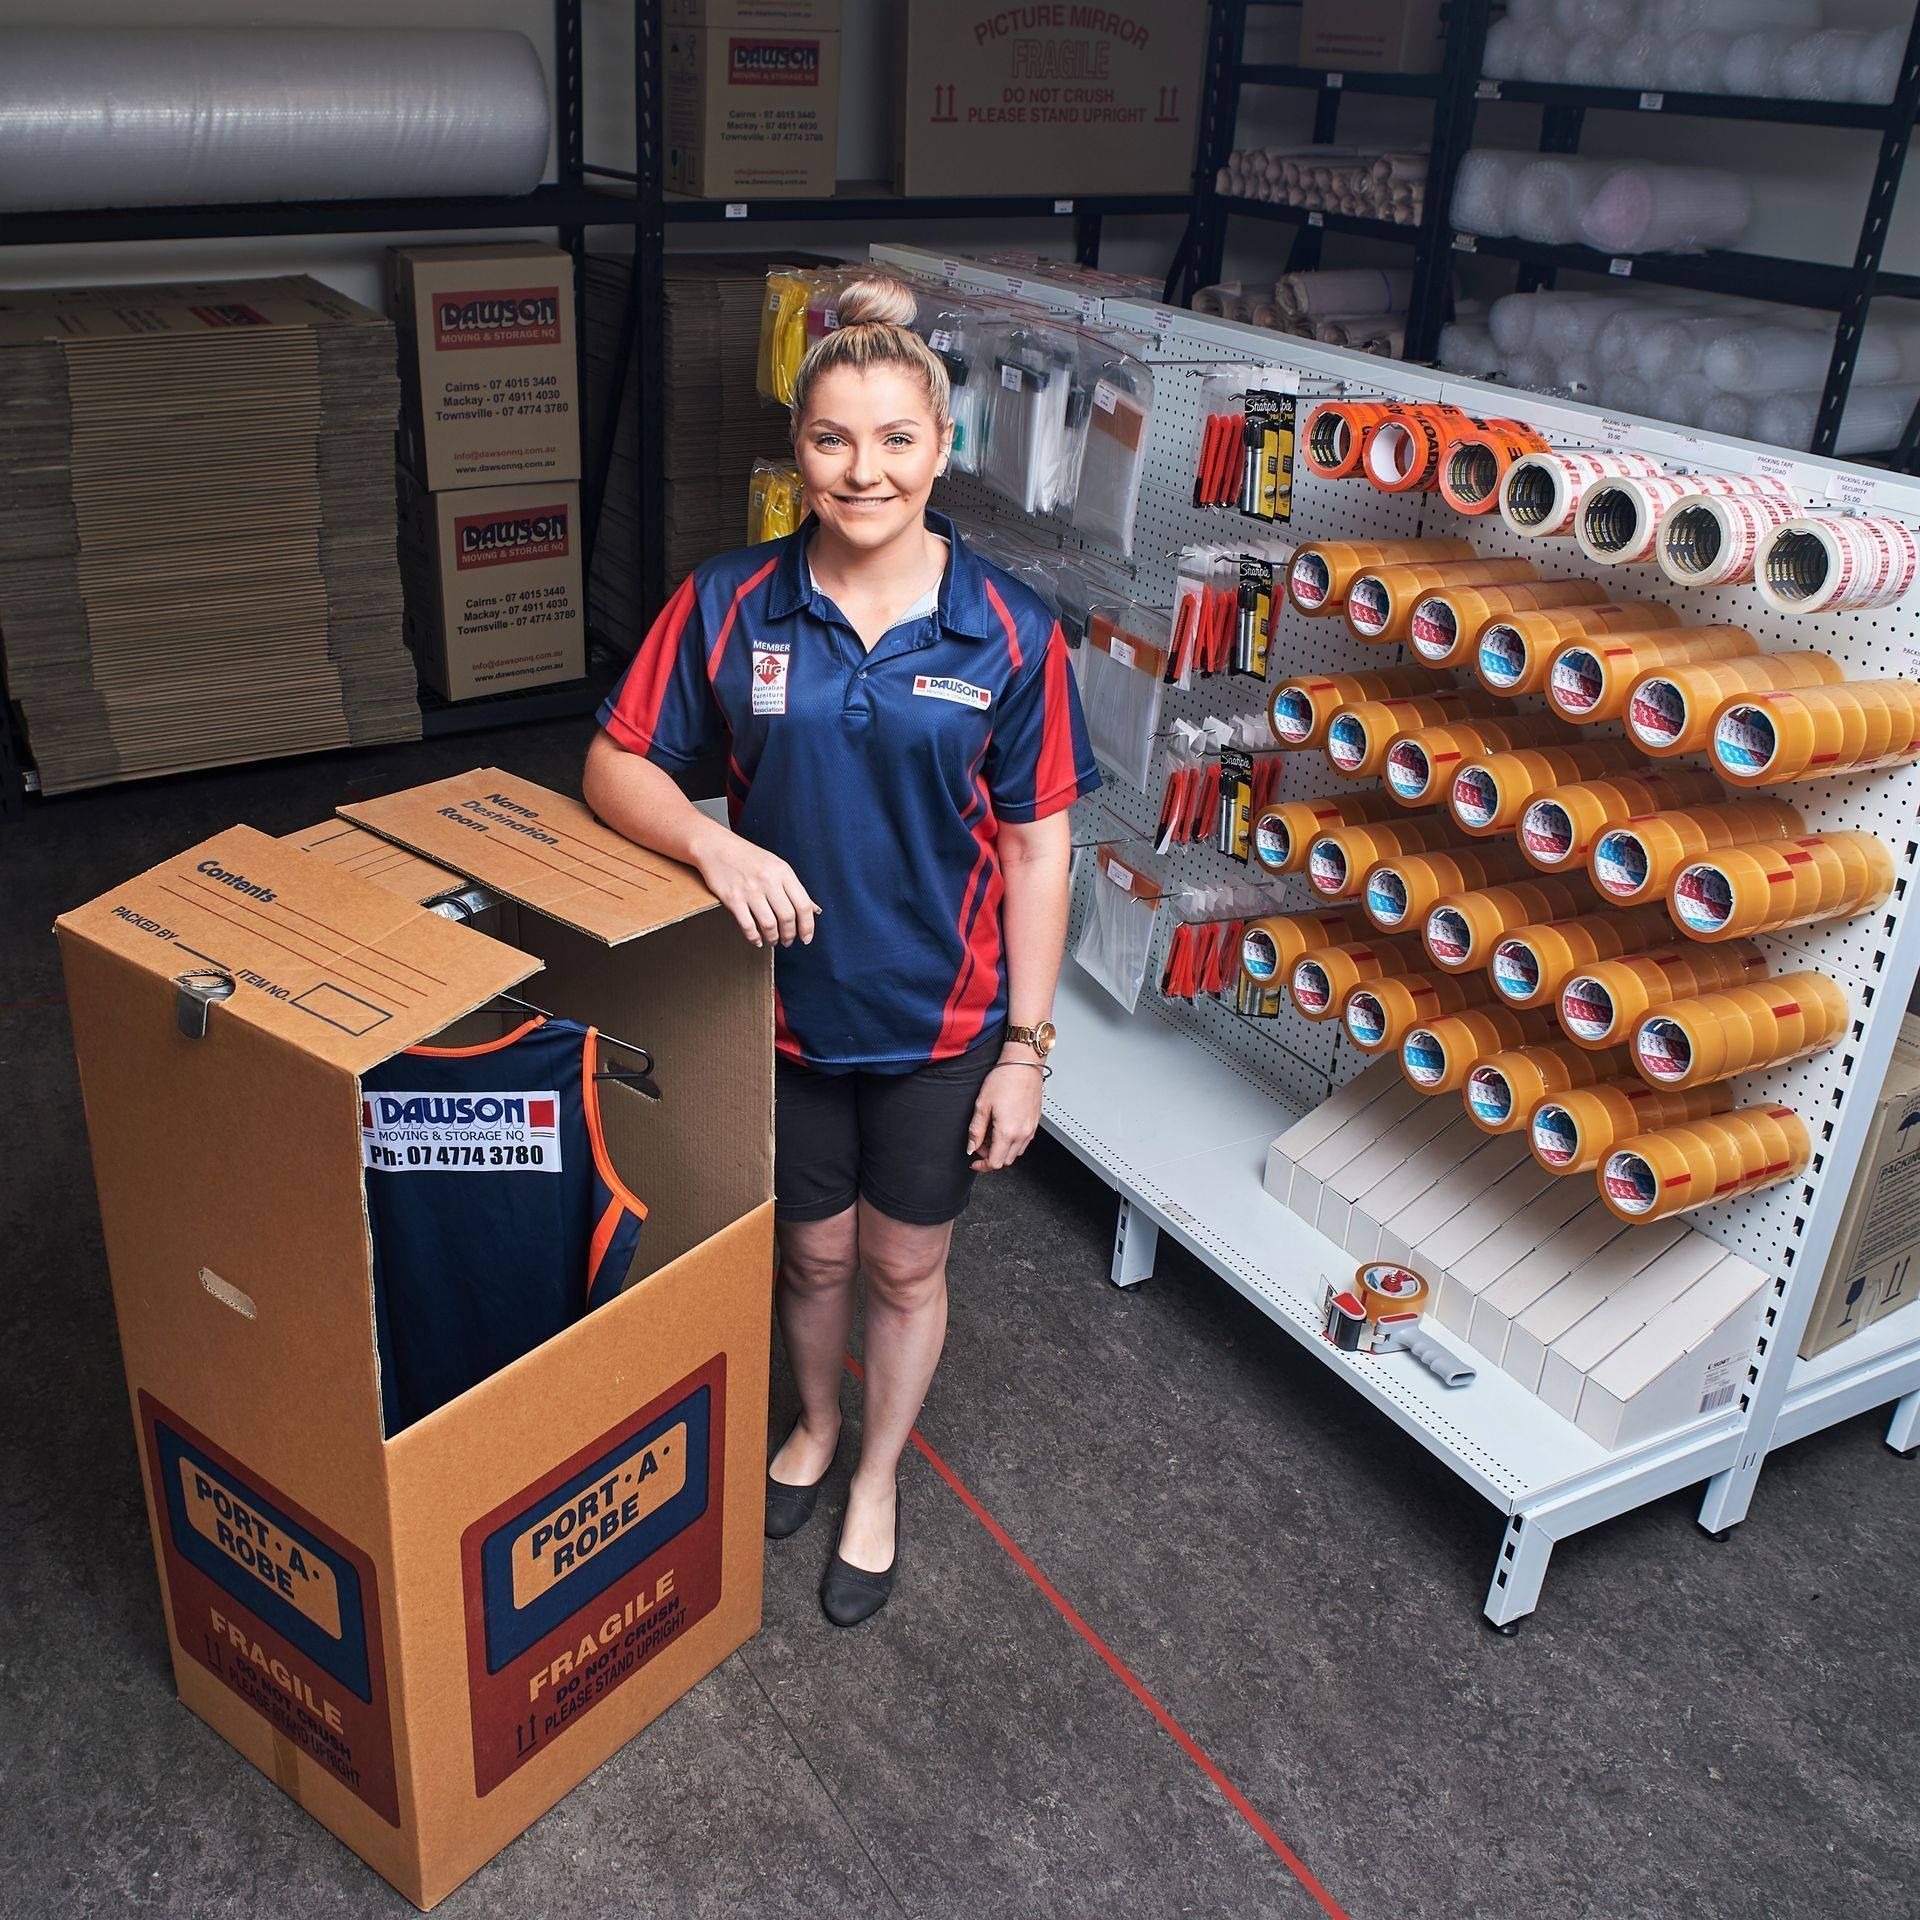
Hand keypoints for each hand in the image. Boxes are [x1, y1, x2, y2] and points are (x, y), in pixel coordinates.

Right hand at [692, 825, 819, 947]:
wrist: (716, 847)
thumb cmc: (748, 857)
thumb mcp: (777, 866)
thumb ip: (794, 888)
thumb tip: (814, 910)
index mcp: (783, 872)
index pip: (803, 904)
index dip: (807, 926)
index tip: (806, 937)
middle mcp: (768, 880)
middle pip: (787, 917)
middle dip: (790, 935)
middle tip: (788, 941)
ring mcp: (750, 890)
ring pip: (769, 924)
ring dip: (774, 938)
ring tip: (774, 941)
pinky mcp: (732, 898)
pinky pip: (747, 925)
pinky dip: (754, 937)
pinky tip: (757, 940)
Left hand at [967, 1062, 1044, 1172]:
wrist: (1023, 1065)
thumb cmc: (1004, 1079)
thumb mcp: (982, 1105)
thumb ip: (975, 1130)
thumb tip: (971, 1147)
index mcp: (1008, 1132)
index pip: (995, 1162)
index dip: (982, 1165)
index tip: (974, 1162)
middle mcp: (1022, 1133)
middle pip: (1006, 1160)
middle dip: (991, 1156)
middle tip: (980, 1142)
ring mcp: (1031, 1129)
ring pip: (1016, 1153)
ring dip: (1002, 1150)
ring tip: (991, 1133)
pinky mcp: (1035, 1123)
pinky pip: (1024, 1142)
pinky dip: (1012, 1142)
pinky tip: (1004, 1128)